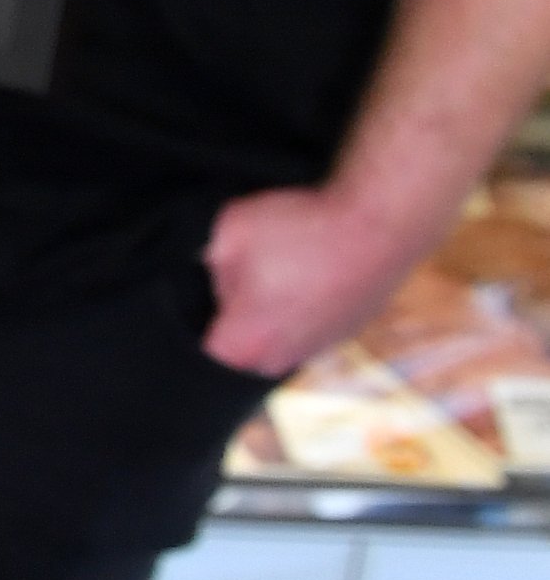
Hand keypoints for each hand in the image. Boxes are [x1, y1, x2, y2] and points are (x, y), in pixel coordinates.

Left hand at [203, 181, 448, 377]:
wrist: (380, 225)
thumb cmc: (301, 228)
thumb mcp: (230, 229)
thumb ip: (208, 259)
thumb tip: (209, 271)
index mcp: (249, 339)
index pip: (208, 352)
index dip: (201, 324)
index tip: (207, 299)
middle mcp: (285, 355)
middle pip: (243, 349)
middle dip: (237, 320)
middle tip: (244, 281)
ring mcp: (321, 346)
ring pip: (279, 338)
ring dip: (274, 313)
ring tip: (282, 273)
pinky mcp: (347, 331)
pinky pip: (310, 328)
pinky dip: (306, 307)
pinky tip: (308, 275)